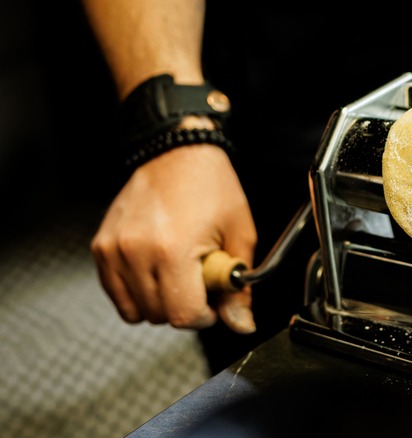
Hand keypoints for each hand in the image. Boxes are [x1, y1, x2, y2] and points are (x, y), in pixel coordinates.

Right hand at [90, 144, 257, 333]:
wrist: (177, 152)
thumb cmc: (212, 188)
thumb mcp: (240, 235)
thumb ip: (238, 287)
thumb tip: (241, 324)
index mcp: (172, 250)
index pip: (183, 315)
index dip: (205, 316)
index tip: (214, 302)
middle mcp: (136, 251)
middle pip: (159, 315)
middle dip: (185, 307)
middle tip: (200, 279)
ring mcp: (113, 250)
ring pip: (135, 311)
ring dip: (160, 302)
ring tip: (178, 272)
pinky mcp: (101, 247)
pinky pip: (117, 293)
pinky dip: (137, 293)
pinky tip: (157, 270)